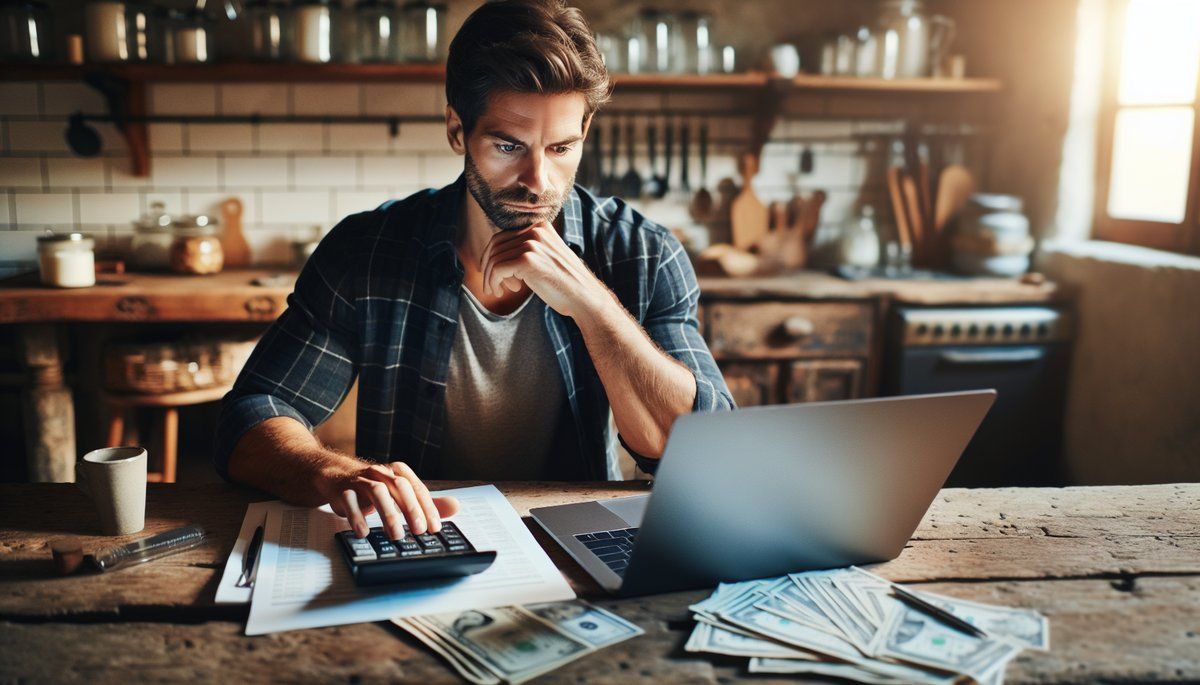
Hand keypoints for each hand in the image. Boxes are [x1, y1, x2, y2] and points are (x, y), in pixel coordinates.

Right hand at [320, 461, 459, 539]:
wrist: (337, 476)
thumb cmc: (374, 487)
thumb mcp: (400, 493)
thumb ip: (426, 502)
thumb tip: (455, 506)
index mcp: (398, 472)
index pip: (417, 488)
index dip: (427, 507)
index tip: (435, 528)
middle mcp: (381, 473)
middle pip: (400, 487)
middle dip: (411, 509)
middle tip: (419, 531)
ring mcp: (361, 480)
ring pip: (377, 492)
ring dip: (388, 514)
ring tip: (395, 535)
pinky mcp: (343, 490)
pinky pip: (350, 501)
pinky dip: (357, 516)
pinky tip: (363, 532)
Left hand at [479, 221, 609, 319]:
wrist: (584, 298)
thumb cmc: (565, 283)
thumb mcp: (547, 258)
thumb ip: (528, 251)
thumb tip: (497, 256)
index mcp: (541, 226)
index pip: (503, 236)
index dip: (491, 256)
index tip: (492, 273)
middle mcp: (536, 231)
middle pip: (496, 245)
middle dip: (487, 267)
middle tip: (490, 285)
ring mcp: (532, 244)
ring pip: (494, 258)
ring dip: (490, 278)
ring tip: (496, 291)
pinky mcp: (528, 260)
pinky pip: (498, 269)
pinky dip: (493, 282)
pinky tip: (500, 292)